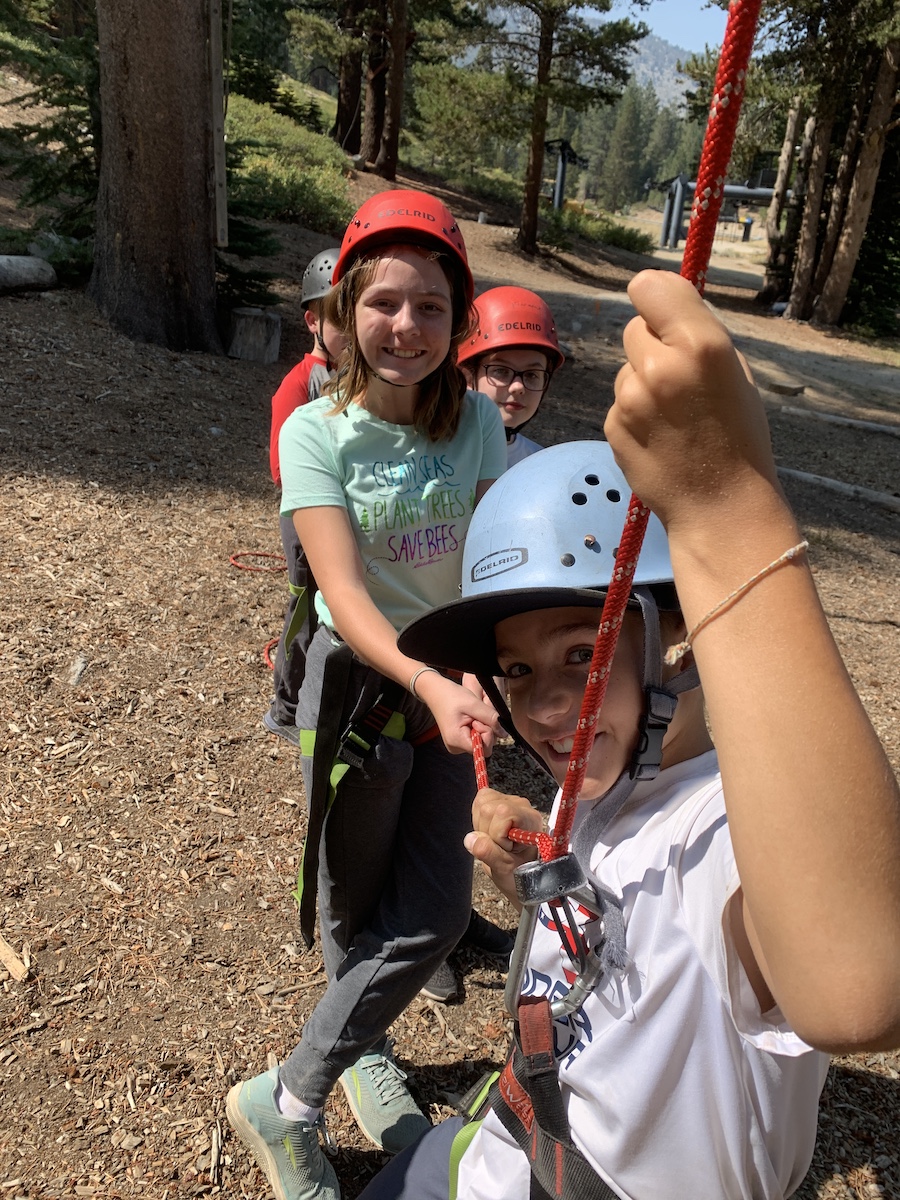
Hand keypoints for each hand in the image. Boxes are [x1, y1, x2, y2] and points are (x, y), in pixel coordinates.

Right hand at [415, 671, 501, 754]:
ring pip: (480, 742)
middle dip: (485, 730)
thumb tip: (504, 733)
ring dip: (481, 728)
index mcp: (456, 741)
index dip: (487, 734)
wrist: (436, 692)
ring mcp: (456, 745)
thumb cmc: (452, 696)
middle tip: (475, 715)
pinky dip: (476, 729)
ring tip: (470, 715)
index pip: (483, 750)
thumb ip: (491, 719)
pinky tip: (469, 719)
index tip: (479, 719)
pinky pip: (475, 739)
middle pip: (483, 747)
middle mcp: (455, 747)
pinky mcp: (458, 741)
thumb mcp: (474, 704)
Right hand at [464, 788, 542, 906]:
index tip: (504, 848)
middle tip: (498, 846)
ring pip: (481, 802)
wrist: (523, 873)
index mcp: (529, 820)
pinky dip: (478, 819)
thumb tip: (470, 838)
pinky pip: (480, 802)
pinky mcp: (499, 802)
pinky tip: (489, 832)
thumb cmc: (520, 872)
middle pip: (488, 807)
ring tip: (494, 840)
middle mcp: (521, 806)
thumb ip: (489, 853)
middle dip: (486, 830)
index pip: (503, 813)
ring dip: (481, 825)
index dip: (496, 833)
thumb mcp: (505, 868)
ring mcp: (510, 802)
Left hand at [606, 271, 779, 536]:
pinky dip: (633, 414)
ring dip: (641, 382)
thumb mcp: (737, 374)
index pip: (648, 287)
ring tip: (673, 417)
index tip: (660, 310)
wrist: (721, 506)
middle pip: (633, 328)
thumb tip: (664, 307)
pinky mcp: (612, 426)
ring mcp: (630, 400)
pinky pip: (618, 403)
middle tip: (678, 377)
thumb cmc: (740, 438)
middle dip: (651, 344)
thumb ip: (698, 336)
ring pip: (624, 369)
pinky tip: (660, 437)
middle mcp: (660, 367)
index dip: (653, 296)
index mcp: (700, 345)